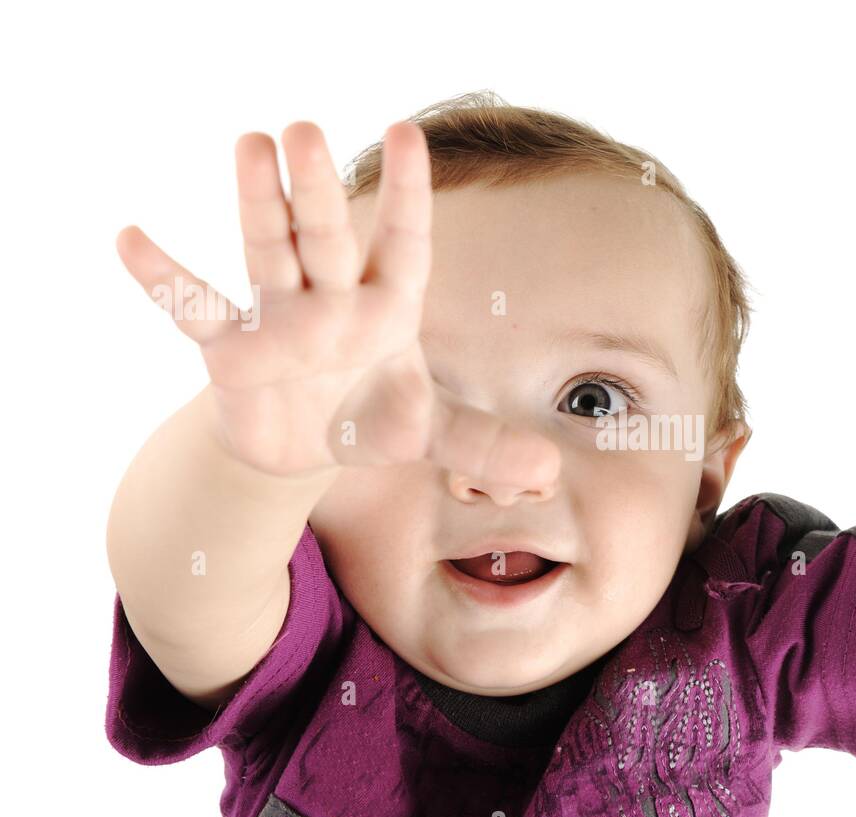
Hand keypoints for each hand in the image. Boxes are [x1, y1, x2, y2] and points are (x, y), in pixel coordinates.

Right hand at [115, 120, 559, 486]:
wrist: (306, 449)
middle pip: (327, 236)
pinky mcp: (234, 350)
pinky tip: (131, 240)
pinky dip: (165, 281)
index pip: (404, 243)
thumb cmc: (371, 418)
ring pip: (269, 252)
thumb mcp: (431, 435)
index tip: (407, 133)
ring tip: (250, 146)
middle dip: (317, 188)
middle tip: (304, 130)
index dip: (408, 194)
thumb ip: (486, 445)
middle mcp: (334, 300)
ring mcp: (281, 319)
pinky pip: (197, 310)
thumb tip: (549, 472)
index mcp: (388, 308)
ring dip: (259, 204)